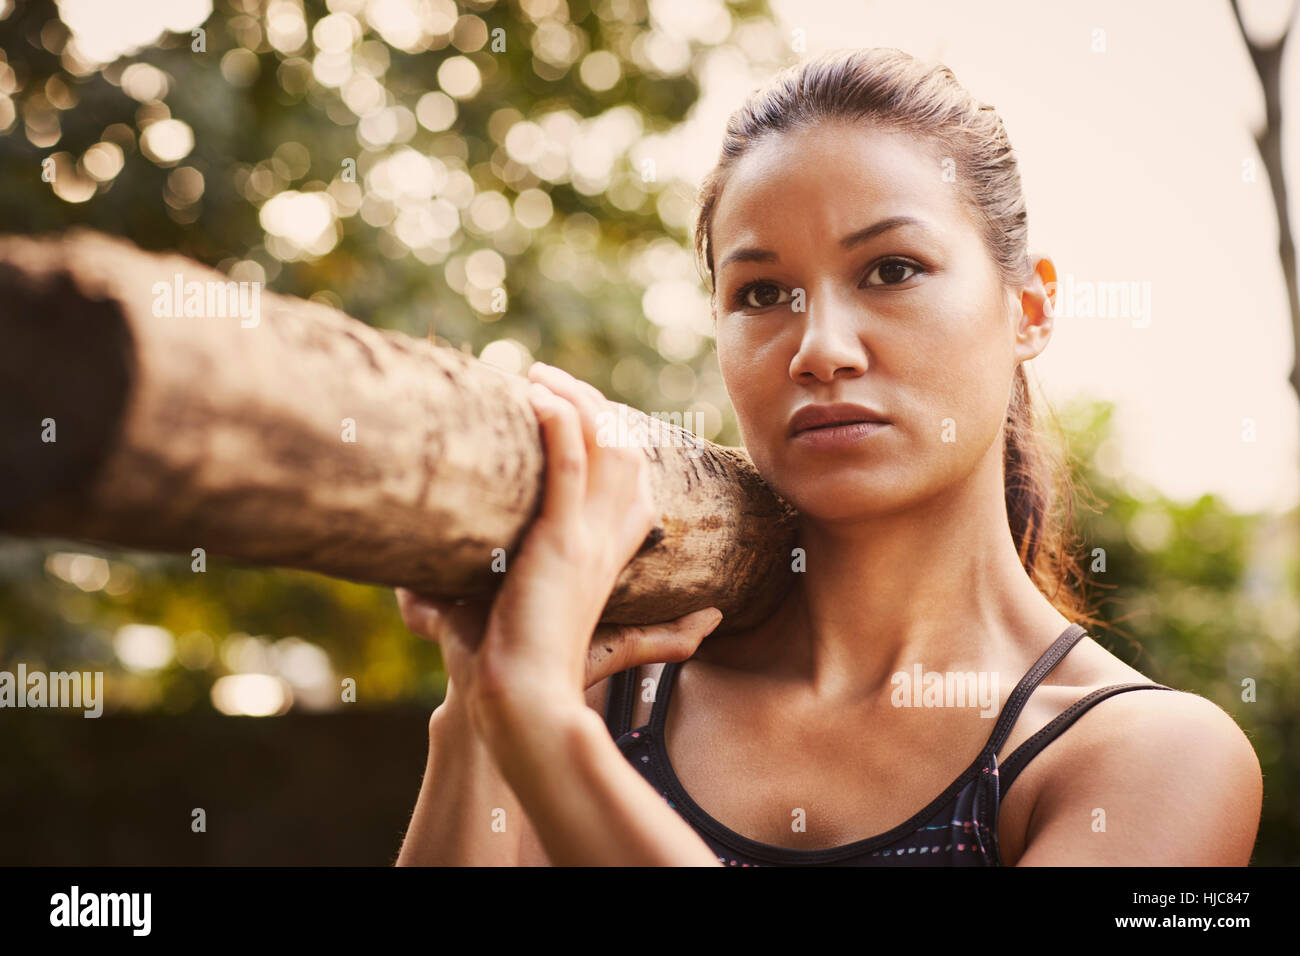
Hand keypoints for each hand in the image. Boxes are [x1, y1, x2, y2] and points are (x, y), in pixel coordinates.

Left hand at [396, 361, 723, 729]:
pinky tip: (536, 395)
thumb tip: (405, 602)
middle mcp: (608, 541)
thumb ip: (448, 600)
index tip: (569, 408)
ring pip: (608, 446)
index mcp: (608, 555)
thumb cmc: (504, 663)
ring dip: (577, 399)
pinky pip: (572, 467)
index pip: (632, 477)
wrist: (520, 697)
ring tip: (539, 376)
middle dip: (593, 404)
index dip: (608, 435)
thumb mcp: (485, 617)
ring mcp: (590, 540)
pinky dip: (561, 423)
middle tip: (548, 380)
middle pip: (626, 449)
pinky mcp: (563, 543)